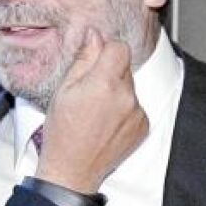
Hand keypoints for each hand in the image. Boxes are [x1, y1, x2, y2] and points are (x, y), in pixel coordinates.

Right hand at [35, 28, 147, 194]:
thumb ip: (83, 59)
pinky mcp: (143, 126)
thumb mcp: (64, 90)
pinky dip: (124, 110)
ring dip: (116, 92)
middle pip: (124, 67)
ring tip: (95, 111)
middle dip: (108, 72)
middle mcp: (126, 96)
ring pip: (130, 87)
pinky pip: (135, 106)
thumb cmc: (62, 132)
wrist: (72, 170)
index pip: (119, 48)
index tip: (95, 59)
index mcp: (105, 83)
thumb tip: (94, 36)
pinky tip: (105, 123)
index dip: (105, 50)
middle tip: (88, 91)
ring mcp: (137, 113)